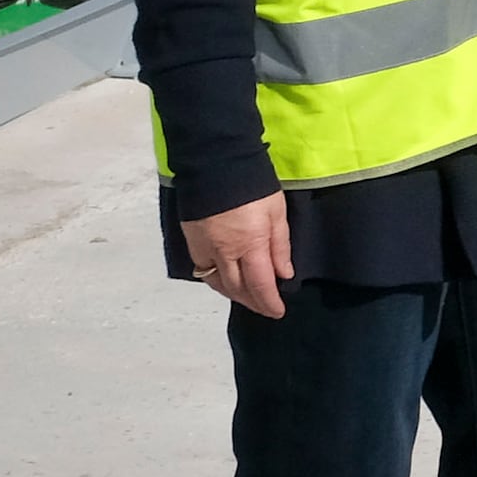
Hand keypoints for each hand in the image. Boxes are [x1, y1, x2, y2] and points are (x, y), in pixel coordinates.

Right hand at [178, 189, 291, 320]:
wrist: (215, 164)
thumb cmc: (253, 186)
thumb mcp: (276, 213)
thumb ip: (280, 246)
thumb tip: (284, 275)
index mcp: (249, 245)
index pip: (260, 285)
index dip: (269, 302)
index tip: (277, 312)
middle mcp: (224, 253)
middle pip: (236, 289)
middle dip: (252, 302)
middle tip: (265, 308)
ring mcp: (204, 248)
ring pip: (217, 283)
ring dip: (233, 295)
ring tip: (248, 298)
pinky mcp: (191, 241)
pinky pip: (204, 271)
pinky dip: (217, 281)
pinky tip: (226, 280)